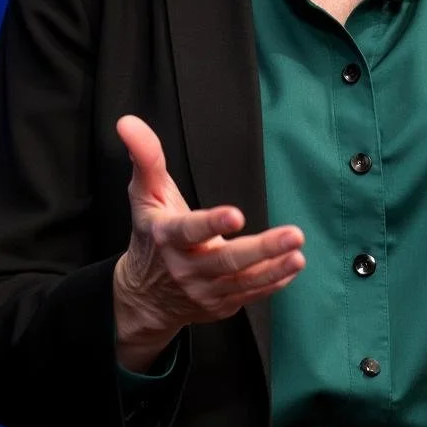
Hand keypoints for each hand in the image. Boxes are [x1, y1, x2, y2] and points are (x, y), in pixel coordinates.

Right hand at [112, 115, 304, 370]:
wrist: (144, 296)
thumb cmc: (150, 234)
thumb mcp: (144, 194)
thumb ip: (145, 157)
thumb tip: (127, 122)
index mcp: (167, 237)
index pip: (190, 230)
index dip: (212, 223)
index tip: (237, 214)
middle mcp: (186, 268)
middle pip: (226, 260)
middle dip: (262, 249)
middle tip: (293, 234)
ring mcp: (204, 290)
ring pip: (242, 281)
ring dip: (274, 267)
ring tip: (298, 253)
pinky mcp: (220, 305)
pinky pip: (249, 295)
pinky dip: (272, 283)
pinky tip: (291, 268)